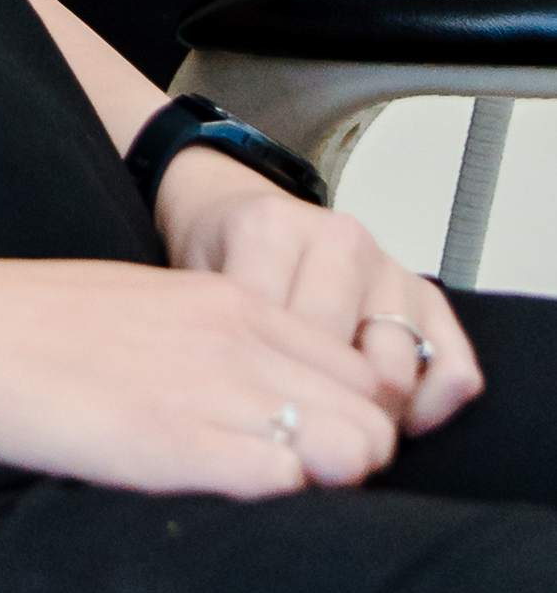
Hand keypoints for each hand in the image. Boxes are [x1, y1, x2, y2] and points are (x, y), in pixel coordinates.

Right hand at [0, 252, 409, 497]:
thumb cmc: (39, 328)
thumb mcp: (152, 307)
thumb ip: (224, 344)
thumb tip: (277, 399)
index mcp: (232, 299)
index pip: (360, 369)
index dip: (353, 420)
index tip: (317, 450)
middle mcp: (238, 338)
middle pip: (371, 418)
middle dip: (355, 461)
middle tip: (300, 485)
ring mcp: (213, 389)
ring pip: (350, 453)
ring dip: (326, 485)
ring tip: (264, 497)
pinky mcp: (180, 444)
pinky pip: (285, 484)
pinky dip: (278, 504)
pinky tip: (228, 501)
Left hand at [156, 155, 476, 441]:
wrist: (242, 209)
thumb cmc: (222, 262)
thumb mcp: (197, 288)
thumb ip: (221, 340)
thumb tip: (250, 427)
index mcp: (272, 229)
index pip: (279, 341)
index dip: (271, 401)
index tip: (260, 434)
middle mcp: (339, 239)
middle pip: (341, 365)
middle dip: (322, 415)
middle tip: (302, 442)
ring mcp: (389, 265)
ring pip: (395, 371)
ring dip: (372, 415)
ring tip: (342, 430)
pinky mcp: (428, 294)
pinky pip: (454, 367)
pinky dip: (433, 406)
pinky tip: (398, 420)